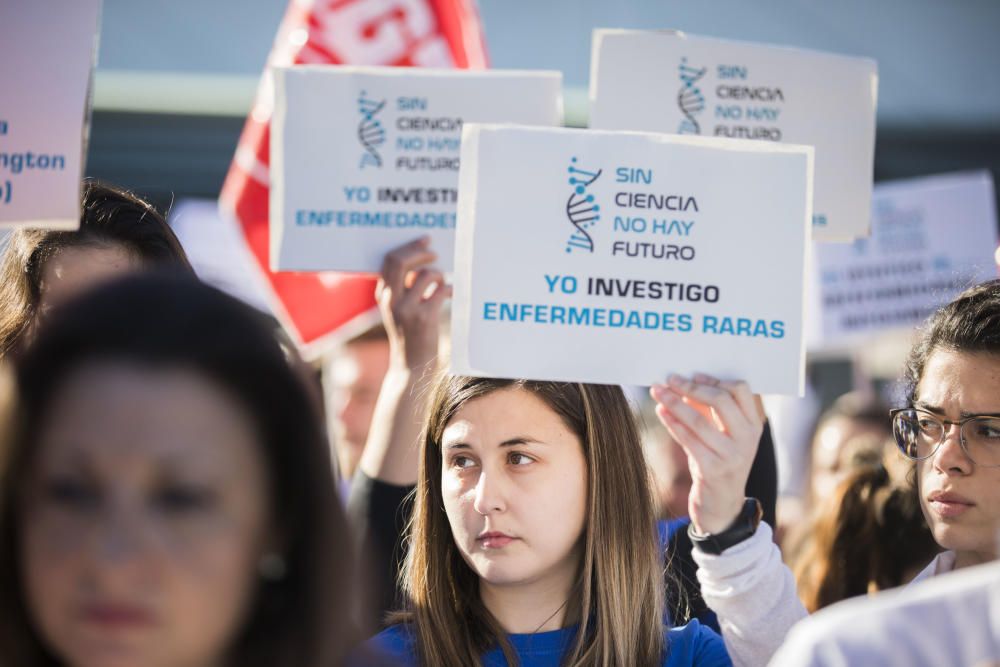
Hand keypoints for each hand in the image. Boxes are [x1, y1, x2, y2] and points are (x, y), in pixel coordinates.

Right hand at [377, 237, 450, 371]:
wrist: (412, 365)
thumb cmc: (410, 333)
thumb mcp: (399, 309)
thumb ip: (404, 286)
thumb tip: (422, 258)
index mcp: (383, 295)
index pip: (389, 260)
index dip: (409, 246)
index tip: (425, 240)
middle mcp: (391, 300)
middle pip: (402, 261)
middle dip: (421, 251)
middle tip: (434, 253)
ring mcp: (406, 309)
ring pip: (426, 274)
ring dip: (439, 275)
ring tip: (441, 284)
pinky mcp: (424, 318)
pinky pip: (440, 290)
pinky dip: (448, 289)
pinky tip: (449, 294)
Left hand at [650, 373, 762, 534]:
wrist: (722, 506)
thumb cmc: (718, 462)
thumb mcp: (721, 435)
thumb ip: (709, 411)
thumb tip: (683, 383)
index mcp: (754, 425)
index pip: (741, 390)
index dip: (715, 380)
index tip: (693, 375)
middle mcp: (748, 439)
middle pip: (721, 401)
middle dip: (691, 387)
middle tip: (670, 380)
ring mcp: (732, 456)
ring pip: (699, 420)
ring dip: (674, 403)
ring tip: (657, 392)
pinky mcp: (713, 470)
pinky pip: (688, 440)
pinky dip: (672, 423)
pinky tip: (660, 412)